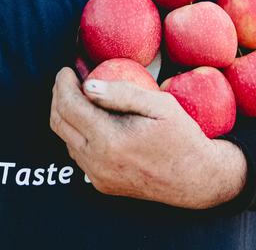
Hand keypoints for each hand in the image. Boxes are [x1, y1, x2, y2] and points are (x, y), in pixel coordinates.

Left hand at [48, 68, 246, 208]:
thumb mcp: (160, 105)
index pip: (69, 106)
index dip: (63, 84)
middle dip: (58, 96)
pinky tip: (91, 120)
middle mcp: (98, 162)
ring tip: (80, 96)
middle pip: (59, 122)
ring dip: (66, 115)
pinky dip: (76, 133)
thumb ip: (123, 93)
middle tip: (69, 80)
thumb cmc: (182, 136)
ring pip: (65, 139)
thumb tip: (88, 86)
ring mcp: (98, 176)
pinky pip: (78, 155)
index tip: (67, 70)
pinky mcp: (102, 185)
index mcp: (110, 140)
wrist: (197, 180)